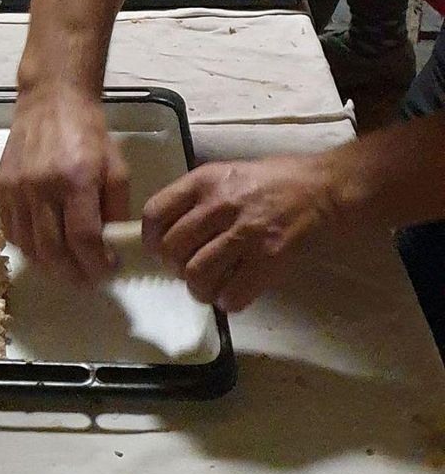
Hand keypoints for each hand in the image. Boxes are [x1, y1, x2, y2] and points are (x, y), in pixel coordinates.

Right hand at [0, 87, 130, 285]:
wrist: (51, 99)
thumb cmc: (89, 132)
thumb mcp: (116, 167)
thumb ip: (115, 210)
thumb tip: (109, 247)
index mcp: (76, 179)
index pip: (83, 239)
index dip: (96, 264)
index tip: (107, 269)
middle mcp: (41, 186)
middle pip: (53, 251)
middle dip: (73, 274)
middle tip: (87, 278)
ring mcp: (16, 187)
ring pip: (29, 246)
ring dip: (49, 266)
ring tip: (66, 266)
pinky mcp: (0, 186)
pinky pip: (11, 230)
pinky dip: (27, 246)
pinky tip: (43, 245)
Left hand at [142, 155, 336, 311]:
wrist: (323, 188)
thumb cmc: (274, 178)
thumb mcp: (226, 172)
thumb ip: (197, 196)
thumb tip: (168, 227)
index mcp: (204, 180)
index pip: (156, 213)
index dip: (150, 239)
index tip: (158, 250)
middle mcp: (219, 205)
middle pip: (172, 249)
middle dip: (175, 267)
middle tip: (188, 270)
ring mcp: (245, 233)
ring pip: (198, 275)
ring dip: (199, 289)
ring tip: (209, 287)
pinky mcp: (270, 259)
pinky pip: (233, 294)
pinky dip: (228, 301)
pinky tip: (233, 294)